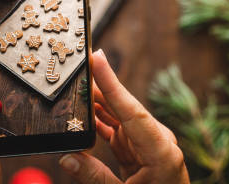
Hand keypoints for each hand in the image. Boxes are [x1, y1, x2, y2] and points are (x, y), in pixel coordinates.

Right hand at [59, 50, 188, 183]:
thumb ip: (95, 178)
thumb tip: (66, 157)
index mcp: (161, 152)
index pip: (132, 110)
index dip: (112, 82)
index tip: (98, 57)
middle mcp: (157, 142)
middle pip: (123, 107)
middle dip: (99, 85)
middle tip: (77, 64)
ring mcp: (148, 145)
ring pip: (117, 116)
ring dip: (96, 102)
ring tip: (74, 84)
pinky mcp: (139, 151)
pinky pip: (115, 129)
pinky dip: (98, 121)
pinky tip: (82, 112)